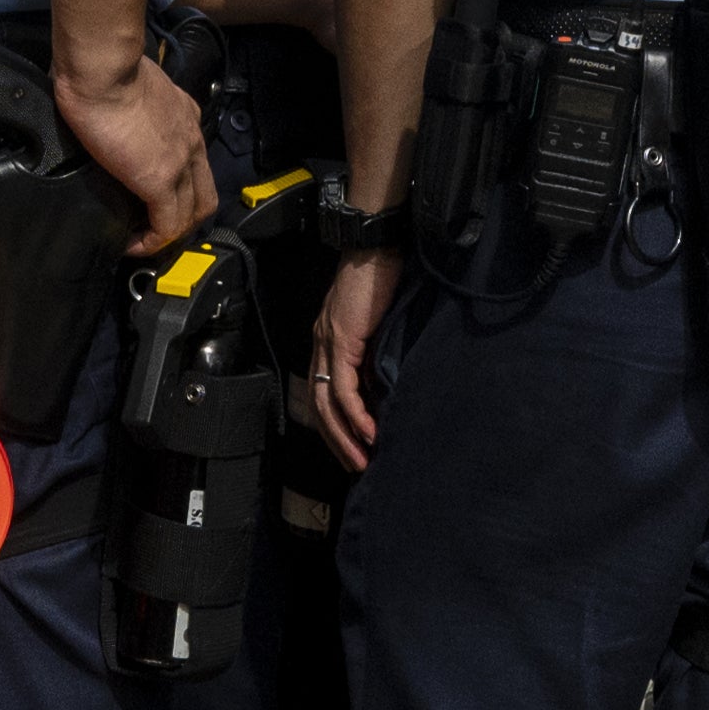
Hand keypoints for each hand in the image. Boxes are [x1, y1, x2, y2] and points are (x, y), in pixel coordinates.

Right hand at [57, 51, 216, 258]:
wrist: (103, 68)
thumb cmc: (103, 68)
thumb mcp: (129, 88)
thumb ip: (128, 106)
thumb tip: (106, 115)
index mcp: (183, 116)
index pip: (193, 161)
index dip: (178, 187)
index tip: (149, 200)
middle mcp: (191, 139)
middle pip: (204, 193)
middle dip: (183, 219)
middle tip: (153, 230)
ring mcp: (180, 161)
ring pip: (192, 213)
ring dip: (170, 233)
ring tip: (142, 241)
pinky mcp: (160, 180)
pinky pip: (166, 226)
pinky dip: (152, 242)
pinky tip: (131, 245)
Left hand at [310, 246, 403, 459]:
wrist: (376, 244)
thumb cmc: (381, 273)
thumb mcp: (378, 319)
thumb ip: (376, 347)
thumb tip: (388, 378)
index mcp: (328, 340)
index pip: (325, 392)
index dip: (336, 424)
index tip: (354, 447)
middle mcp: (321, 344)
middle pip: (319, 407)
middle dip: (337, 441)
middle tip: (356, 465)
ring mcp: (328, 343)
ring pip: (328, 404)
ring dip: (344, 437)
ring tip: (362, 459)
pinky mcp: (342, 341)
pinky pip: (345, 388)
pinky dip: (355, 415)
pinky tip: (369, 433)